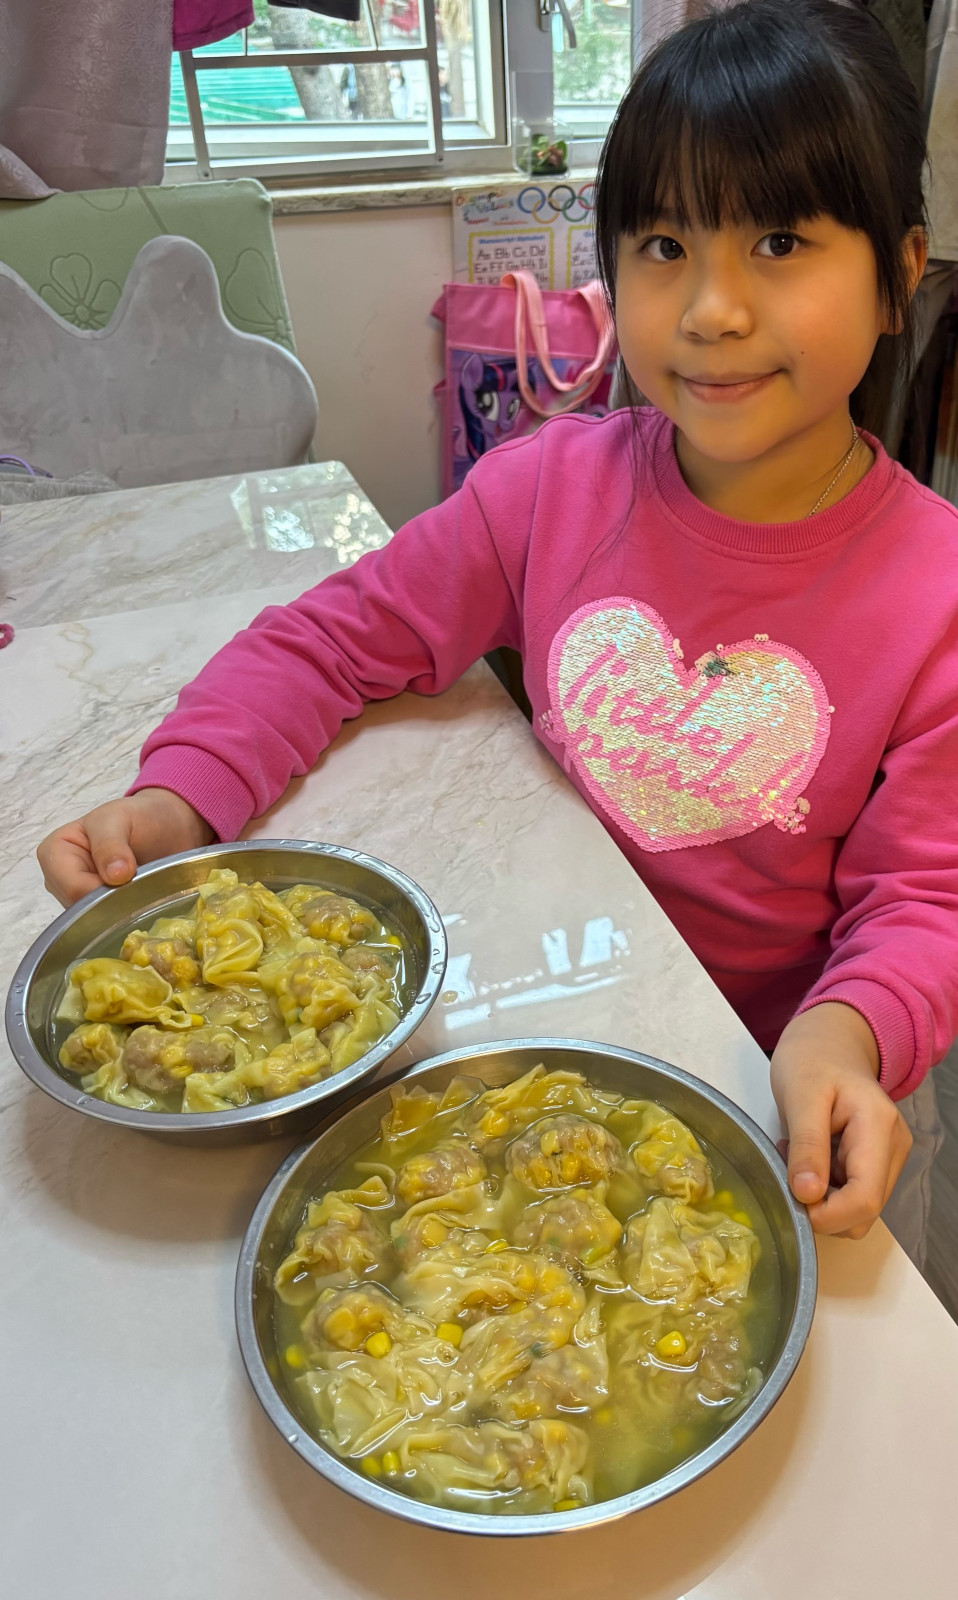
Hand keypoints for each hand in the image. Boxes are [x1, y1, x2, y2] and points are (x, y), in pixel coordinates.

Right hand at [37, 788, 214, 906]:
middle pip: (80, 909)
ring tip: (141, 890)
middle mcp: (59, 878)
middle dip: (111, 902)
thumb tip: (114, 876)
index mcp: (54, 852)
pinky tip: (140, 901)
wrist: (166, 826)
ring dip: (120, 908)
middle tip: (140, 887)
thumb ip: (110, 844)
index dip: (102, 890)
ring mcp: (77, 896)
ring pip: (93, 919)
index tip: (130, 879)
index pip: (73, 887)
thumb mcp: (120, 818)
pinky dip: (125, 914)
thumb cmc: (139, 817)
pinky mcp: (97, 909)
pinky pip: (106, 922)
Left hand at [770, 1002, 911, 1237]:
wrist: (829, 1042)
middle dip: (822, 1206)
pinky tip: (810, 1157)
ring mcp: (889, 1156)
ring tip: (798, 1156)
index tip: (792, 1200)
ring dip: (822, 1196)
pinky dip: (826, 1186)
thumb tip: (807, 1195)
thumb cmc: (812, 1061)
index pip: (864, 1199)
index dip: (828, 1215)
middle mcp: (894, 1148)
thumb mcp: (800, 1096)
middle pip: (864, 1212)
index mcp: (879, 1128)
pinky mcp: (878, 1161)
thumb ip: (807, 1145)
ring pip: (857, 1208)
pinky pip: (852, 1193)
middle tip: (789, 1167)